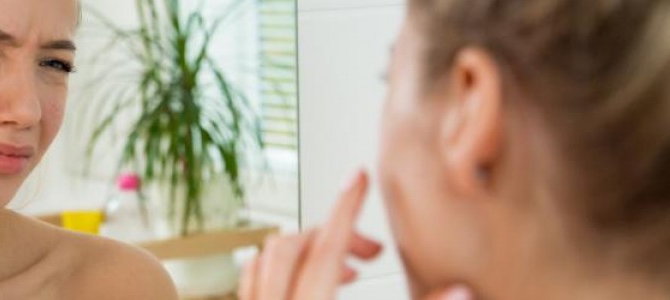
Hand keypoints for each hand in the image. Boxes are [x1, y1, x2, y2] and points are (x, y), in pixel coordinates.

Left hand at [236, 170, 473, 299]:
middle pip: (293, 245)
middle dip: (332, 233)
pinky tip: (306, 280)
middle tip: (368, 250)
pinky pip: (251, 278)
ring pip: (266, 257)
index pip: (326, 248)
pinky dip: (278, 265)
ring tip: (343, 269)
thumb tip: (461, 290)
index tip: (358, 176)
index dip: (345, 208)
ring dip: (305, 249)